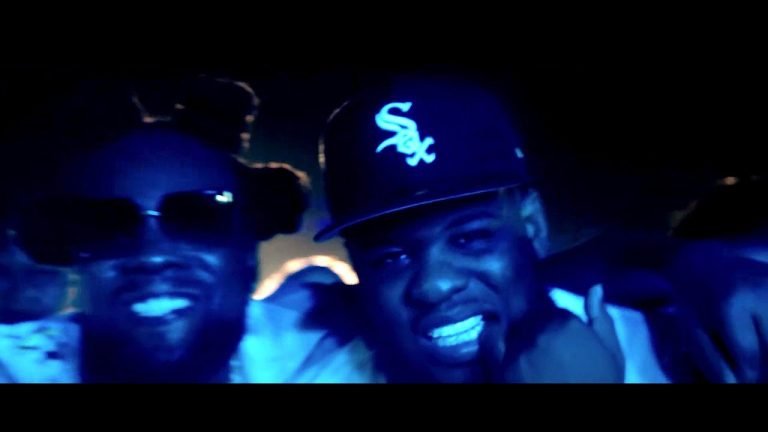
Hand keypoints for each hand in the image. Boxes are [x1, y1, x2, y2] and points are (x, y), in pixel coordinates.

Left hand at [485, 286, 624, 382]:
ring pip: (511, 326)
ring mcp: (516, 347)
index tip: (556, 328)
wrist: (573, 408)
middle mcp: (537, 329)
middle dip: (533, 322)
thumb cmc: (598, 382)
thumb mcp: (611, 354)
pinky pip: (490, 341)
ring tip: (527, 346)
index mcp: (565, 322)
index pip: (551, 305)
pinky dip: (494, 339)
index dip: (553, 316)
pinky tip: (502, 345)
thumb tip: (595, 288)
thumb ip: (601, 320)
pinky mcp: (500, 365)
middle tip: (541, 338)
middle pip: (528, 314)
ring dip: (517, 331)